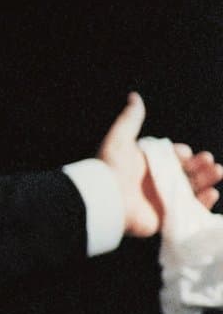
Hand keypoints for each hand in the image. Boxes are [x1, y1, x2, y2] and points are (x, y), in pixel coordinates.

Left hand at [98, 92, 222, 236]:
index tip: (186, 152)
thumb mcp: (119, 138)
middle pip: (186, 173)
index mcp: (148, 164)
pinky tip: (212, 193)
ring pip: (192, 190)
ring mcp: (162, 200)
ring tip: (217, 171)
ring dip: (207, 181)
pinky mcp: (165, 218)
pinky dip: (203, 204)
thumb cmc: (109, 167)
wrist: (103, 198)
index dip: (182, 154)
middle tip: (209, 161)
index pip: (172, 157)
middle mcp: (156, 182)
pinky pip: (189, 212)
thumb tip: (134, 96)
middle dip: (201, 166)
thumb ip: (131, 119)